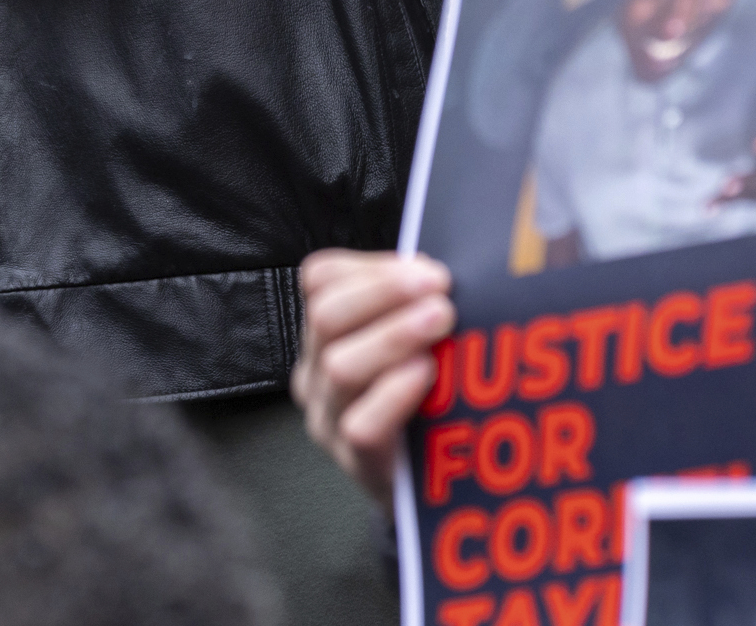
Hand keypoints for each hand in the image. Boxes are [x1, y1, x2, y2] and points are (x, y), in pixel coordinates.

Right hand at [294, 249, 456, 503]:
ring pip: (340, 367)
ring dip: (394, 336)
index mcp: (326, 333)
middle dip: (384, 293)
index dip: (370, 266)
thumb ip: (414, 305)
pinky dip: (394, 393)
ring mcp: (328, 421)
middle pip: (326, 316)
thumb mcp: (411, 344)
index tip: (426, 268)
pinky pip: (362, 425)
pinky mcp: (356, 464)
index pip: (321, 279)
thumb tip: (435, 267)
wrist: (424, 488)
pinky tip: (425, 374)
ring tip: (440, 323)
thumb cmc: (421, 403)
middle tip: (438, 289)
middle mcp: (316, 373)